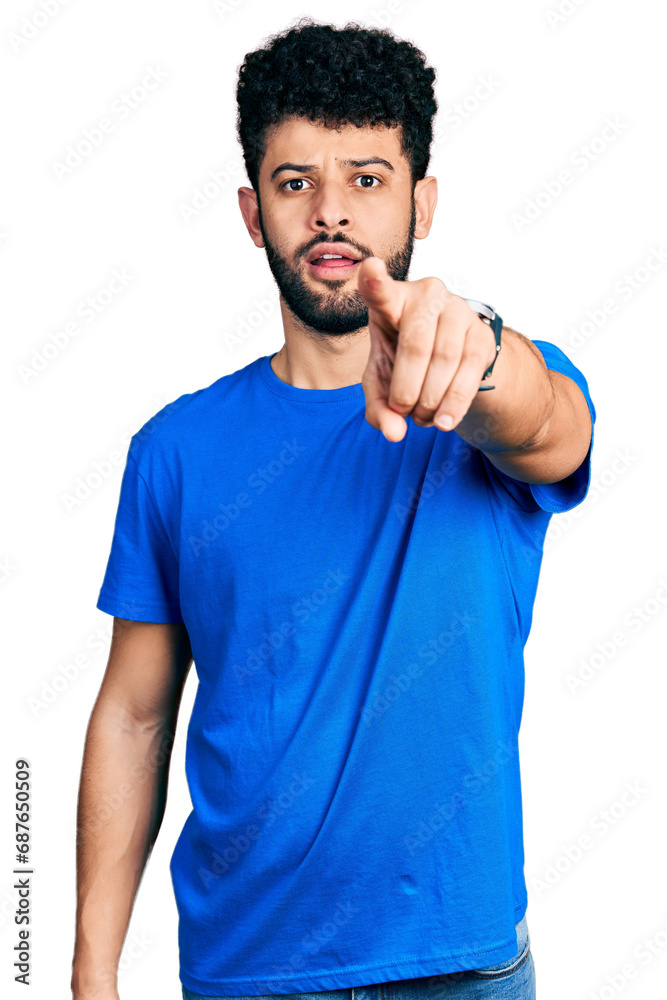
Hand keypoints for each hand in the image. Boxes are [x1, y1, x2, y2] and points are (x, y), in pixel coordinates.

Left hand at [357, 257, 497, 441]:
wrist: (450, 359)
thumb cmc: (404, 362)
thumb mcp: (383, 384)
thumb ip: (379, 408)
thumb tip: (394, 433)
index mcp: (391, 299)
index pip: (380, 289)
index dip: (375, 281)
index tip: (370, 268)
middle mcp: (426, 294)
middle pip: (414, 345)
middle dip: (406, 390)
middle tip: (402, 411)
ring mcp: (458, 310)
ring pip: (444, 360)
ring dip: (430, 400)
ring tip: (422, 419)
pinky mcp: (481, 333)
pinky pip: (470, 370)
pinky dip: (454, 402)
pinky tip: (444, 420)